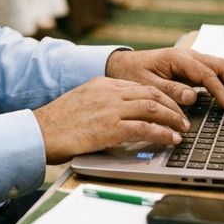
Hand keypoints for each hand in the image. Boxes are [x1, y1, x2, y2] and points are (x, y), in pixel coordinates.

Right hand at [32, 76, 190, 163]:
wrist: (40, 131)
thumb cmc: (57, 123)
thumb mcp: (82, 102)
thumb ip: (103, 104)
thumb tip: (122, 117)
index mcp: (102, 83)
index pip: (140, 85)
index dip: (160, 96)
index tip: (171, 106)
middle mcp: (109, 91)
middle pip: (151, 92)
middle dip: (172, 106)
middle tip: (183, 119)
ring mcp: (110, 108)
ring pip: (152, 106)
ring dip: (172, 118)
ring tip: (182, 129)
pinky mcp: (110, 127)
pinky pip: (144, 127)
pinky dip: (162, 133)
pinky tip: (171, 139)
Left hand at [105, 47, 223, 112]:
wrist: (121, 65)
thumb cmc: (132, 73)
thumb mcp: (146, 84)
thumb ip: (169, 90)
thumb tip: (193, 97)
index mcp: (177, 58)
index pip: (206, 74)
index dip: (220, 91)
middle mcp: (188, 56)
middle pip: (220, 65)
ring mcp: (191, 60)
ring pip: (221, 66)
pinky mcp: (191, 68)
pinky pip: (214, 72)